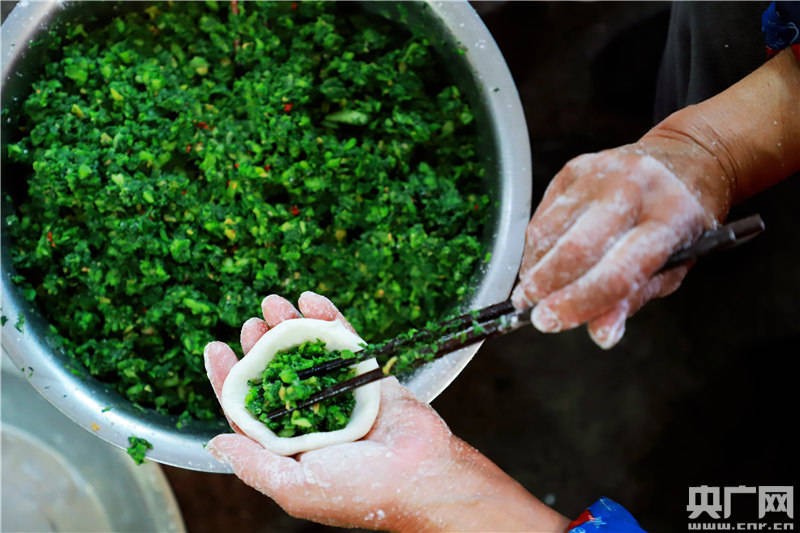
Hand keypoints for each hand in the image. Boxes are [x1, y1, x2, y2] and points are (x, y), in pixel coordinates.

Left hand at [204, 291, 568, 531]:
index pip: (249, 407)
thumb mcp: (295, 487)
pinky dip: (328, 318)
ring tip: (274, 302)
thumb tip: (214, 443)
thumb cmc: (359, 492)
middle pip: (276, 373)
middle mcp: (311, 418)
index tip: (215, 347)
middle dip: (260, 346)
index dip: (229, 377)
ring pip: (308, 353)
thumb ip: (253, 464)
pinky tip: (312, 300)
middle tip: (250, 323)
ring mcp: (340, 394)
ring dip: (289, 326)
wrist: (421, 477)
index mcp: (289, 446)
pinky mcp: (367, 375)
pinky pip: (344, 342)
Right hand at [512, 48, 799, 349]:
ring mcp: (600, 174)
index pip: (617, 272)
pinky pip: (543, 214)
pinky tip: (542, 260)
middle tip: (530, 308)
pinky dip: (536, 246)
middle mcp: (632, 192)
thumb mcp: (672, 267)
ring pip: (548, 231)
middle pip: (574, 249)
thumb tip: (600, 334)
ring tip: (533, 288)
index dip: (578, 302)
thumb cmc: (680, 223)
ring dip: (534, 267)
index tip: (549, 322)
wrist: (684, 161)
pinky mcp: (575, 168)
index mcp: (668, 221)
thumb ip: (632, 299)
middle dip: (544, 286)